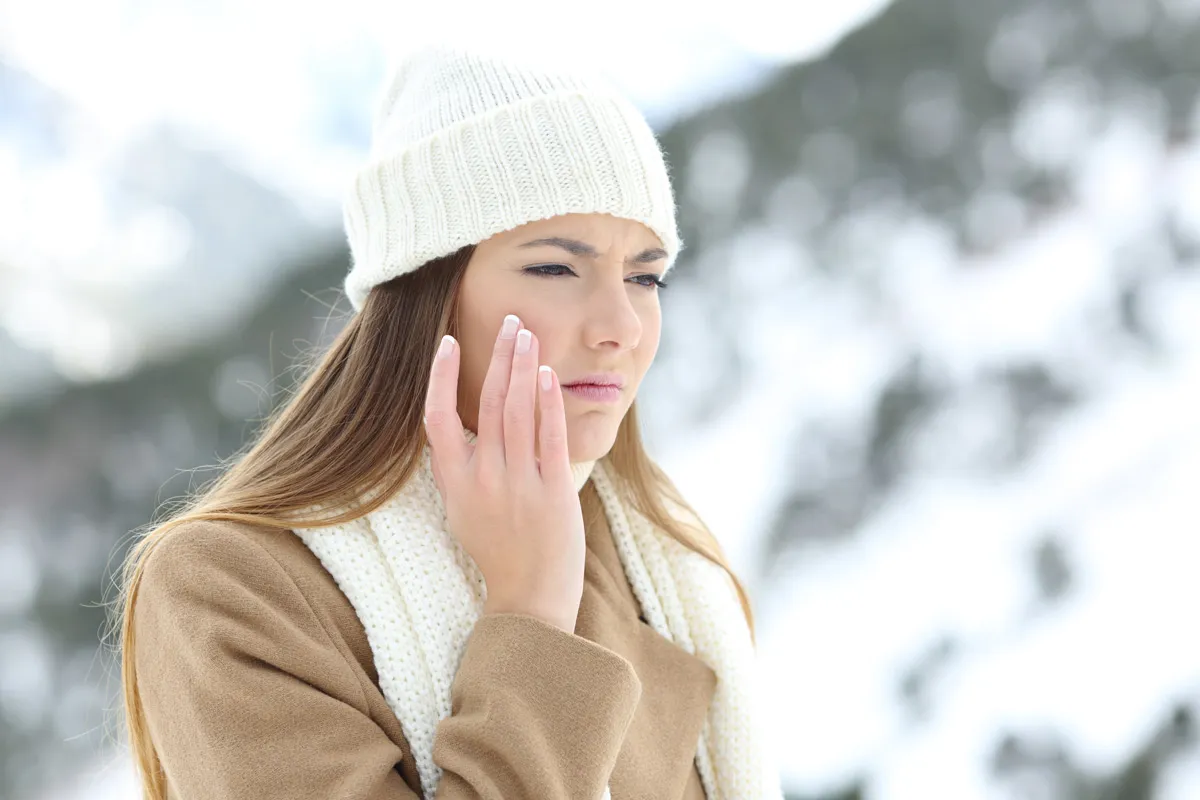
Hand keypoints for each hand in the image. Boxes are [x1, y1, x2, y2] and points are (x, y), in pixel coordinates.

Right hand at [423, 314, 584, 633]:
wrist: (530, 600)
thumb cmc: (499, 553)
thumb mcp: (463, 512)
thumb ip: (461, 470)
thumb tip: (459, 429)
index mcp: (455, 484)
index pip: (437, 419)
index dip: (441, 378)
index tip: (448, 343)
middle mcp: (483, 480)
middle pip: (487, 403)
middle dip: (499, 356)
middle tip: (510, 321)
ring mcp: (518, 485)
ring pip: (517, 411)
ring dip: (523, 367)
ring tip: (528, 334)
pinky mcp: (553, 492)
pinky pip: (549, 437)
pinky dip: (547, 402)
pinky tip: (548, 375)